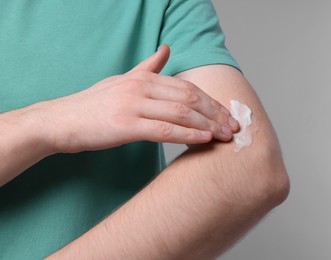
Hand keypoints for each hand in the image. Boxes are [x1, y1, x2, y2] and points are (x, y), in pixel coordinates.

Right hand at [40, 45, 238, 152]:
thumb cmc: (93, 104)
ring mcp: (133, 105)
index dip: (211, 102)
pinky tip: (203, 139)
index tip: (226, 114)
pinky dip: (187, 134)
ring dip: (207, 125)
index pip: (187, 88)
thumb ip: (148, 67)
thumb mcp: (123, 80)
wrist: (61, 120)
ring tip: (224, 135)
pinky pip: (164, 129)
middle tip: (232, 127)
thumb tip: (166, 49)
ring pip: (180, 112)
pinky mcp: (126, 125)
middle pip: (189, 98)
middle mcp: (141, 88)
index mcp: (143, 78)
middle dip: (215, 113)